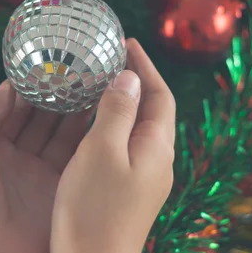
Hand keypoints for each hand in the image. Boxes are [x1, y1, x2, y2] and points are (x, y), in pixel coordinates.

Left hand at [0, 81, 93, 252]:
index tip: (52, 64)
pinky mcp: (62, 190)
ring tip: (94, 86)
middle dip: (59, 97)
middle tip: (79, 71)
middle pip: (44, 120)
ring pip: (64, 135)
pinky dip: (88, 139)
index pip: (17, 110)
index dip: (33, 88)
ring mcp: (43, 174)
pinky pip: (77, 160)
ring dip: (77, 112)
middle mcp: (21, 157)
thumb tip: (8, 85)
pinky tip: (100, 117)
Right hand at [51, 39, 175, 252]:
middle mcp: (157, 160)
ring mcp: (145, 177)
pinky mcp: (129, 190)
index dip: (145, 66)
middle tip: (112, 58)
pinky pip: (126, 145)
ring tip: (99, 83)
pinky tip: (91, 125)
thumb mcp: (101, 151)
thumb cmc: (94, 209)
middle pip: (152, 109)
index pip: (159, 95)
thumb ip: (117, 111)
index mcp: (156, 147)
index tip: (128, 43)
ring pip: (138, 127)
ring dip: (123, 101)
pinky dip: (112, 124)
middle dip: (136, 80)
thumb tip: (130, 78)